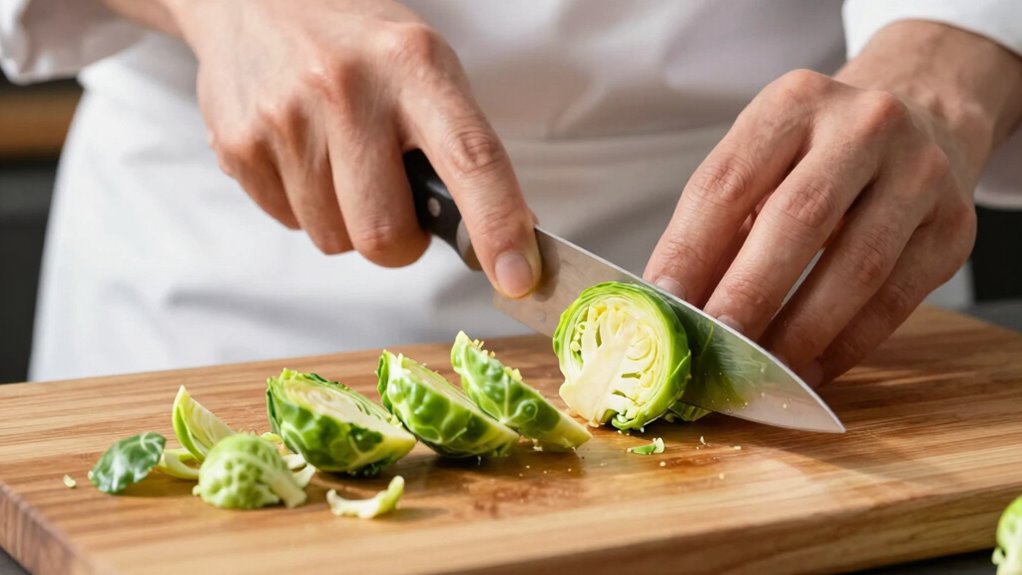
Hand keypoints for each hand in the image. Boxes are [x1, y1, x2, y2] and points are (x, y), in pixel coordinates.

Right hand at [166, 0, 539, 296]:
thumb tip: (513, 233)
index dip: (498, 227)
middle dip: (400, 242)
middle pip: (386, 235)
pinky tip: (304, 155)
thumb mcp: (424, 67)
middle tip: (396, 202)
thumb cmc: (358, 45)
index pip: (471, 159)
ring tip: (341, 161)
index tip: (517, 277)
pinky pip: (290, 224)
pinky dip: (306, 206)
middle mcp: (348, 89)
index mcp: (413, 64)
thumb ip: (464, 146)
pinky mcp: (238, 145)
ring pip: (335, 240)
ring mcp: (286, 119)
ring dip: (348, 221)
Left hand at [645, 22, 1021, 385]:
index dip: (689, 249)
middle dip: (747, 294)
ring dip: (799, 330)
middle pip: (797, 219)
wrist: (923, 118)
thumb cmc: (817, 153)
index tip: (662, 303)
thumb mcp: (763, 161)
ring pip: (857, 266)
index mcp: (794, 103)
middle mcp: (864, 126)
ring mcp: (920, 173)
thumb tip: (672, 306)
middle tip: (712, 345)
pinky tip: (810, 368)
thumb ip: (720, 226)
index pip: (728, 181)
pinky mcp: (955, 226)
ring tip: (759, 371)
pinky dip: (848, 344)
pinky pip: (897, 300)